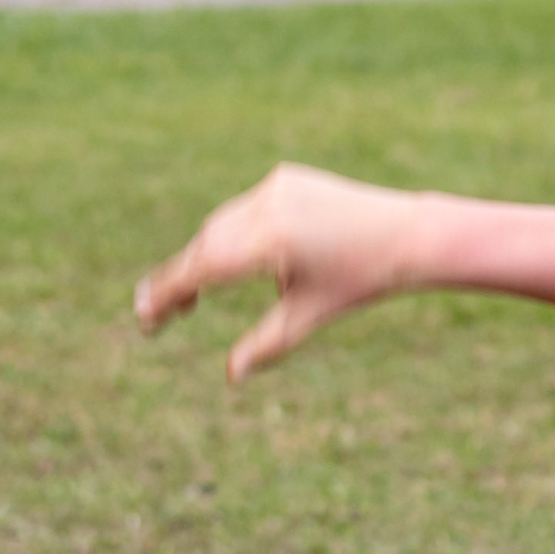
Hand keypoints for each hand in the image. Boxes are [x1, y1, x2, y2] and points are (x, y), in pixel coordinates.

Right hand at [134, 164, 427, 380]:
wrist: (409, 235)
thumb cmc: (362, 283)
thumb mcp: (310, 316)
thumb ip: (267, 344)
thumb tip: (231, 375)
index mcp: (271, 243)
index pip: (201, 268)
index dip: (167, 292)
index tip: (145, 315)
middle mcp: (267, 208)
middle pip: (206, 245)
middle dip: (182, 278)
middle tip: (163, 313)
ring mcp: (276, 187)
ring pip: (222, 225)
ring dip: (206, 256)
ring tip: (195, 296)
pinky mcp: (286, 178)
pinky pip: (246, 209)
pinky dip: (234, 234)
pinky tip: (239, 262)